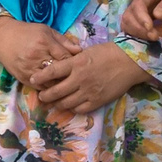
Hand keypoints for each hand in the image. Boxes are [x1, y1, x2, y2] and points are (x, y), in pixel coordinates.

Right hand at [0, 15, 79, 85]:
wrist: (2, 39)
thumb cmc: (27, 33)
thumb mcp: (46, 30)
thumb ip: (64, 41)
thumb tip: (80, 50)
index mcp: (44, 42)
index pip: (65, 57)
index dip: (74, 63)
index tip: (80, 65)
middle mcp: (36, 56)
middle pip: (59, 72)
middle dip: (69, 76)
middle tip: (77, 78)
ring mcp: (29, 69)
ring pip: (50, 83)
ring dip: (60, 85)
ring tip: (69, 85)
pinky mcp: (23, 78)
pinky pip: (40, 88)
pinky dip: (49, 89)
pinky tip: (56, 88)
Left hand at [26, 43, 147, 116]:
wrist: (129, 62)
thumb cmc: (108, 53)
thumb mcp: (86, 52)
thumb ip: (72, 60)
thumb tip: (58, 66)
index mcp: (76, 63)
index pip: (52, 72)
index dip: (39, 77)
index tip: (32, 79)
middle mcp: (80, 79)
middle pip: (55, 92)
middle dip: (45, 95)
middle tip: (41, 96)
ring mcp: (88, 92)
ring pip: (66, 103)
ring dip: (57, 104)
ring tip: (53, 103)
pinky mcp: (97, 101)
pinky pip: (80, 109)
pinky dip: (72, 108)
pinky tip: (70, 106)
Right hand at [121, 0, 161, 40]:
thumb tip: (157, 15)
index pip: (138, 4)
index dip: (141, 18)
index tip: (150, 28)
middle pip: (129, 15)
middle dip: (139, 28)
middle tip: (154, 36)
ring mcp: (139, 9)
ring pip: (128, 22)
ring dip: (137, 32)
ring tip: (153, 37)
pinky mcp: (141, 18)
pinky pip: (132, 27)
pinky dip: (137, 34)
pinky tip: (149, 37)